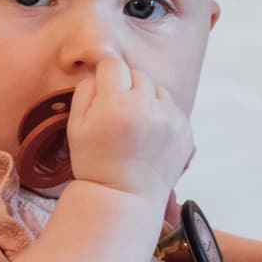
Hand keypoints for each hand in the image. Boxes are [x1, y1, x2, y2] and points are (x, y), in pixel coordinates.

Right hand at [63, 56, 192, 199]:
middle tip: (118, 113)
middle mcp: (147, 107)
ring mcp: (170, 118)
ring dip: (147, 99)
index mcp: (116, 103)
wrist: (124, 197)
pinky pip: (173, 108)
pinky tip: (150, 136)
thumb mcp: (76, 125)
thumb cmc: (94, 161)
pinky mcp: (185, 129)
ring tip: (135, 125)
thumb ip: (86, 90)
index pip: (113, 65)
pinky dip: (162, 116)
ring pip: (158, 90)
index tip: (104, 91)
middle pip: (138, 75)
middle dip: (127, 87)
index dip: (106, 76)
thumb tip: (100, 70)